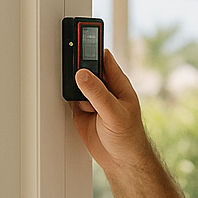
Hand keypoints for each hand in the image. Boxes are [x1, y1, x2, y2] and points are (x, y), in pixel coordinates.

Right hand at [70, 48, 151, 171]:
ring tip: (85, 103)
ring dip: (74, 87)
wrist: (121, 161)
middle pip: (87, 68)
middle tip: (72, 68)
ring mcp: (93, 99)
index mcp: (119, 84)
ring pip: (77, 83)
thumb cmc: (129, 137)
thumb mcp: (114, 114)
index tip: (79, 36)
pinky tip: (76, 107)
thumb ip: (98, 94)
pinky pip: (70, 96)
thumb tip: (83, 74)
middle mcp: (106, 89)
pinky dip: (68, 98)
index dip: (92, 46)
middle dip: (78, 66)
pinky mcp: (81, 110)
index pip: (104, 58)